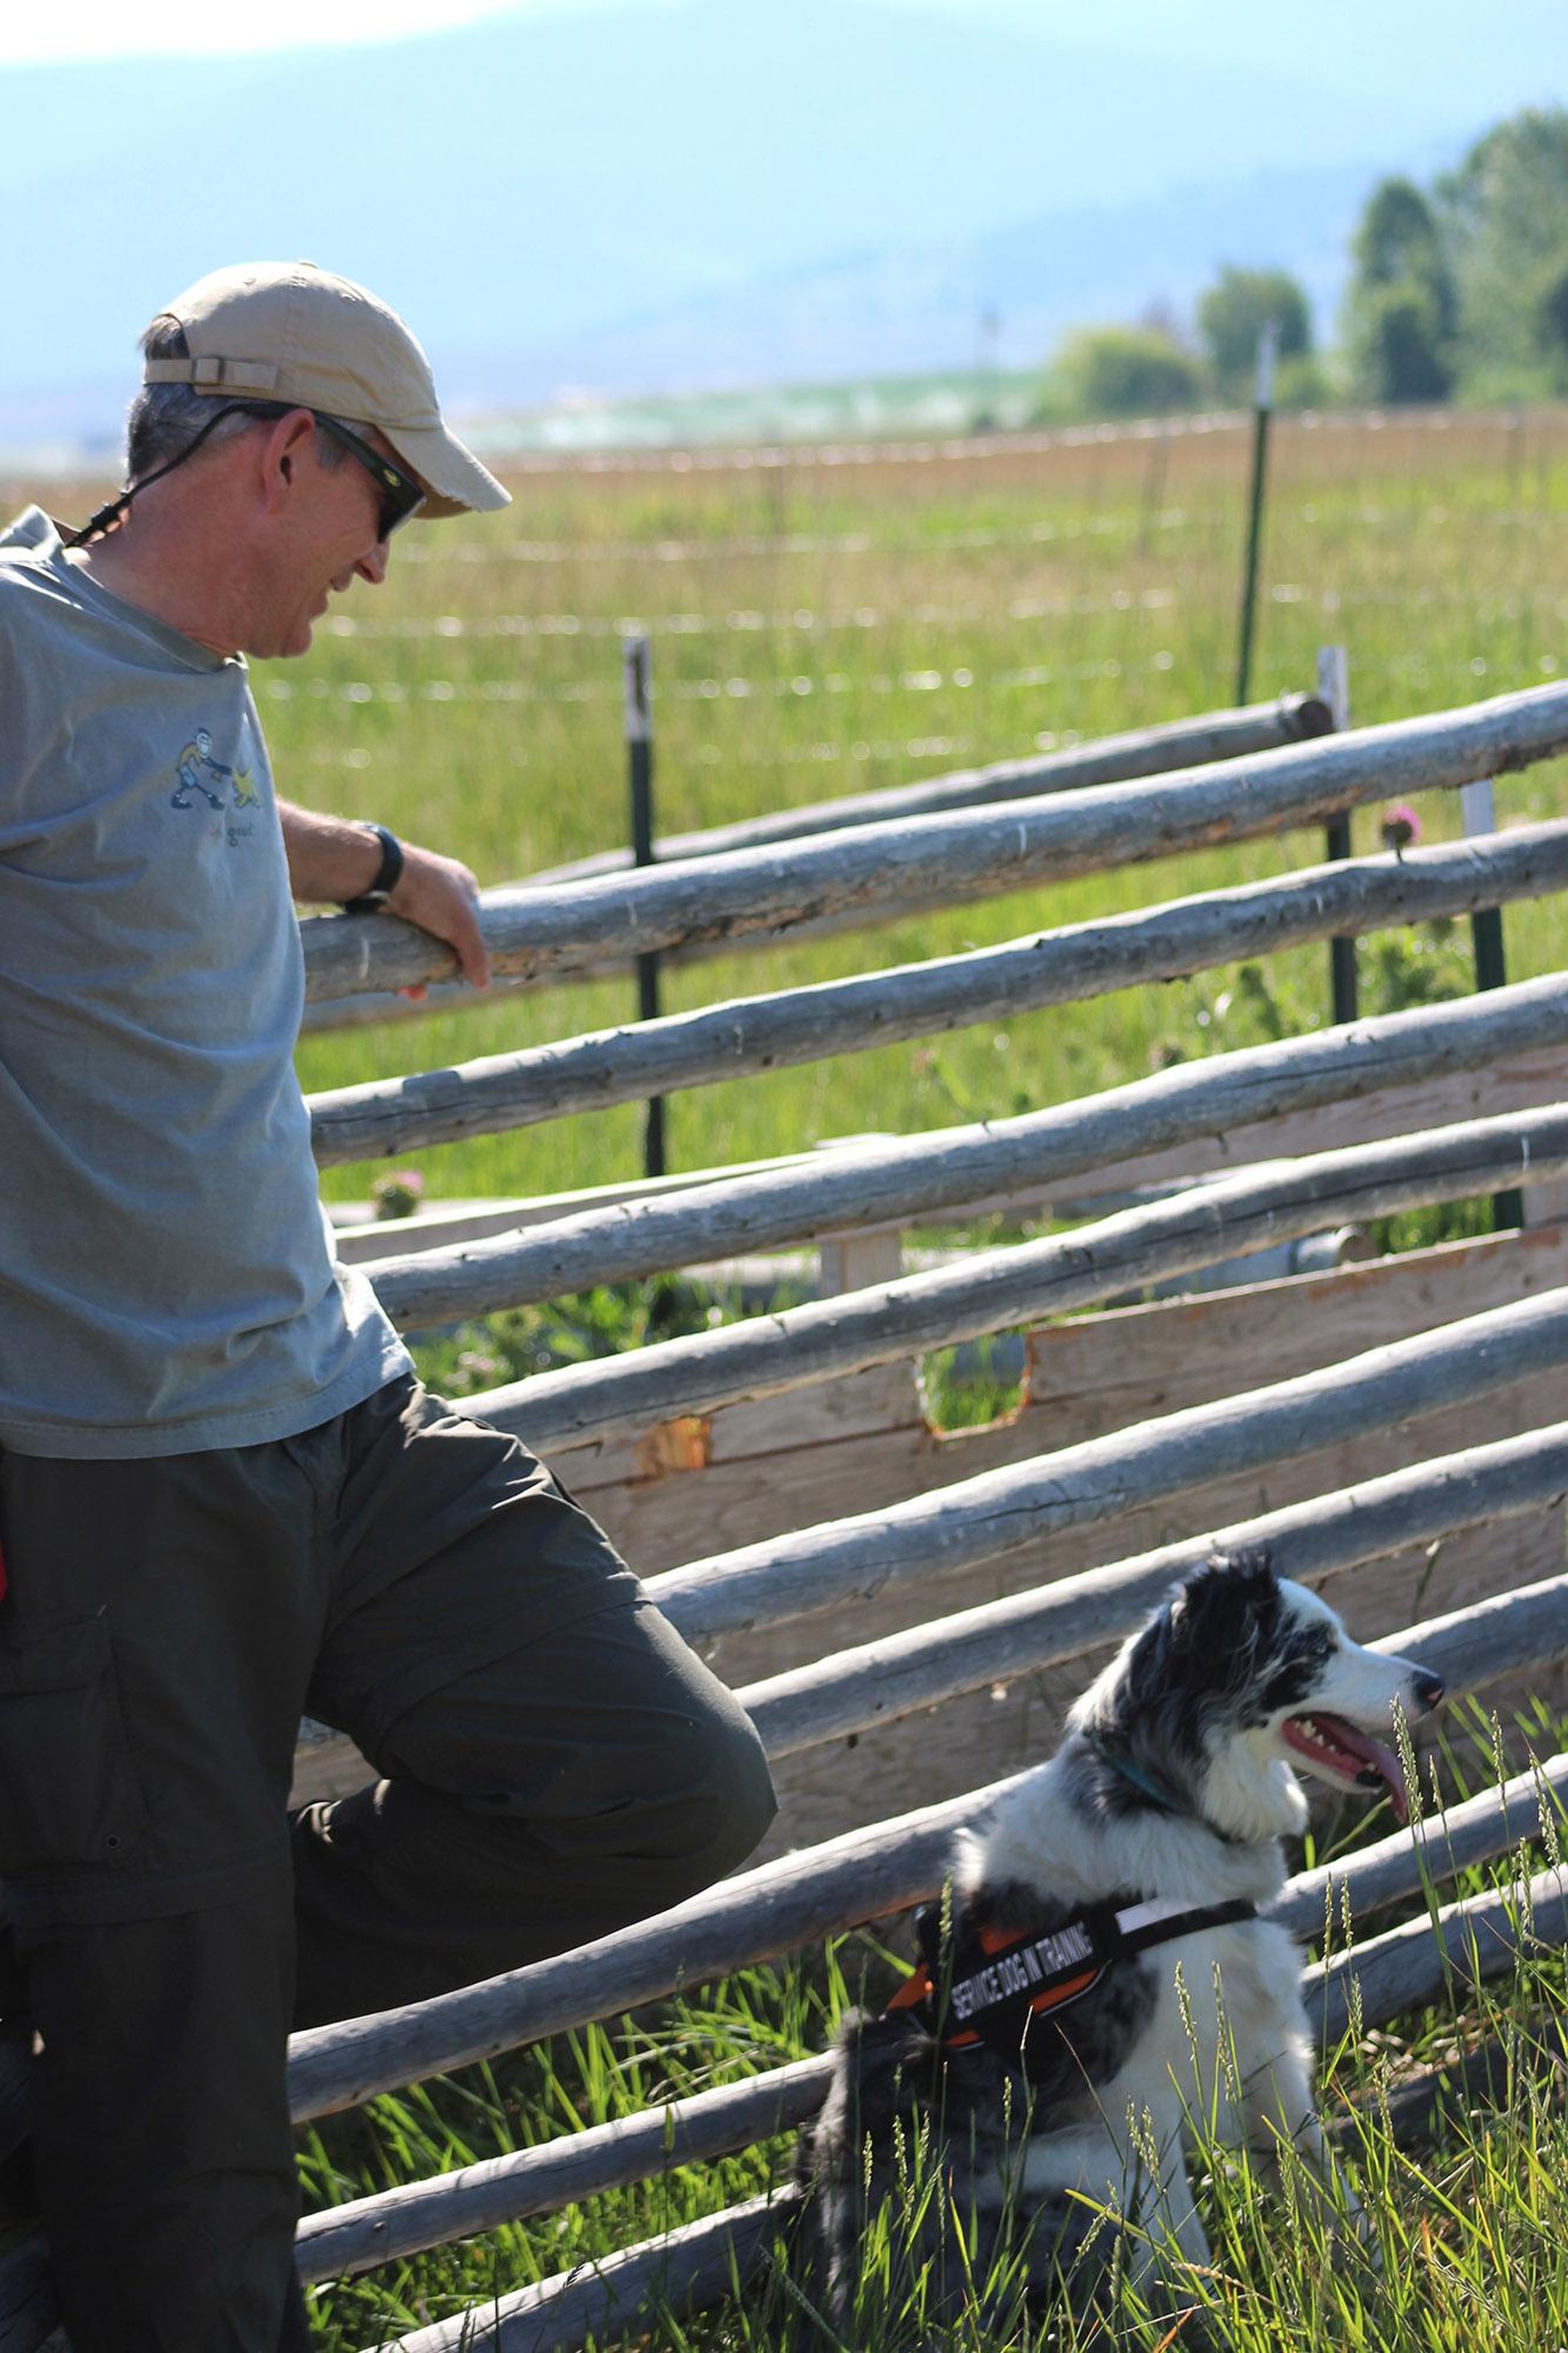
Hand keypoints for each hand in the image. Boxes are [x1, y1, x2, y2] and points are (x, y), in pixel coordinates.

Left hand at [386, 844, 490, 990]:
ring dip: (415, 970)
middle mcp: (436, 889)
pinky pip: (394, 941)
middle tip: (433, 983)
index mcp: (460, 883)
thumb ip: (476, 955)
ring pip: (416, 942)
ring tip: (411, 992)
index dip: (470, 941)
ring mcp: (409, 898)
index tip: (465, 966)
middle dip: (438, 964)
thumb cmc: (430, 893)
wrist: (381, 875)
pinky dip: (396, 962)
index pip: (472, 916)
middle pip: (443, 935)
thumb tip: (484, 984)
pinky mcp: (386, 909)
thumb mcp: (462, 925)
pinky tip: (396, 983)